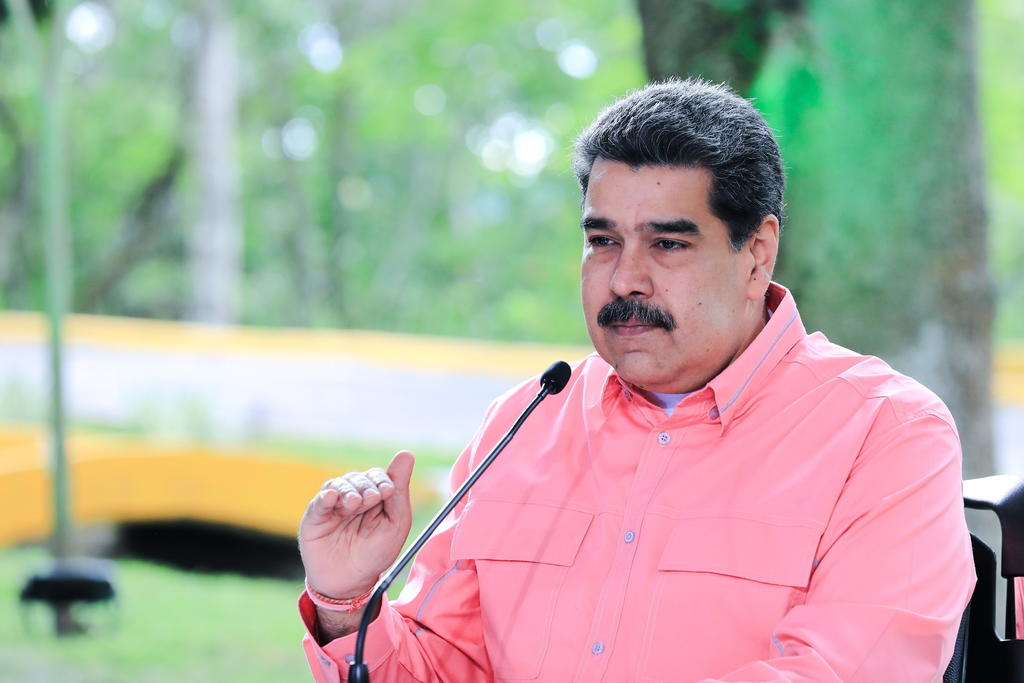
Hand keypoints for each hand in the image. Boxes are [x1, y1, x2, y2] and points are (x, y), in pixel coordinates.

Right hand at [298, 451, 414, 598]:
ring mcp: (333, 506)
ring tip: (354, 504)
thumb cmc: (375, 554)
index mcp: (374, 498)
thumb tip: (406, 454)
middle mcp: (353, 497)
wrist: (350, 582)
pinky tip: (332, 498)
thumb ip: (400, 490)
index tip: (387, 492)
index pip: (377, 476)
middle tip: (371, 499)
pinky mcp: (315, 517)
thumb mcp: (396, 523)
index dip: (382, 479)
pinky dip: (326, 496)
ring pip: (339, 485)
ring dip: (349, 490)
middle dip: (366, 486)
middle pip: (358, 478)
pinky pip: (319, 500)